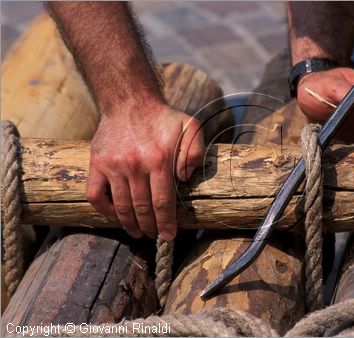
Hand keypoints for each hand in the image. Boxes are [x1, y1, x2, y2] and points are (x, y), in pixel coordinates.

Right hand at [85, 105, 203, 239]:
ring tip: (138, 232)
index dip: (166, 223)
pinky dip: (105, 210)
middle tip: (154, 236)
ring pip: (121, 206)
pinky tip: (116, 216)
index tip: (168, 236)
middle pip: (142, 208)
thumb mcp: (190, 127)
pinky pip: (95, 195)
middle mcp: (134, 165)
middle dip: (150, 227)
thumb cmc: (163, 119)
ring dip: (130, 224)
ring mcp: (113, 165)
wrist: (130, 102)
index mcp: (158, 159)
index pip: (162, 202)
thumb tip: (185, 179)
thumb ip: (194, 153)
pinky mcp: (96, 164)